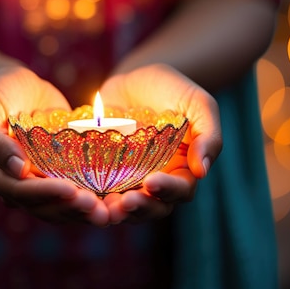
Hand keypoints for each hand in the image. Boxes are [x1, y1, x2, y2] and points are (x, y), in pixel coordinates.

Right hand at [0, 61, 109, 225]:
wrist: (17, 85)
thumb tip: (16, 169)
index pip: (19, 191)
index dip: (45, 194)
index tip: (72, 191)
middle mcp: (11, 185)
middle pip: (41, 207)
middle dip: (70, 208)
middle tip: (98, 209)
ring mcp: (34, 184)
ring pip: (58, 208)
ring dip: (82, 213)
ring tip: (107, 212)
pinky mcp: (53, 178)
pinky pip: (70, 196)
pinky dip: (88, 201)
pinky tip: (111, 202)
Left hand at [99, 63, 221, 223]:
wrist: (136, 77)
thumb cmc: (174, 89)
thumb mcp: (199, 104)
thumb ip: (208, 135)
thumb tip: (203, 171)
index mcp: (183, 170)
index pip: (181, 190)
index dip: (168, 190)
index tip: (152, 182)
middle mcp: (158, 181)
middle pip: (153, 207)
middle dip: (140, 208)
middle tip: (125, 203)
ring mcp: (130, 180)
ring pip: (125, 206)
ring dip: (116, 211)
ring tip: (104, 207)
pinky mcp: (104, 173)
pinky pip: (98, 190)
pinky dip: (92, 196)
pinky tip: (80, 193)